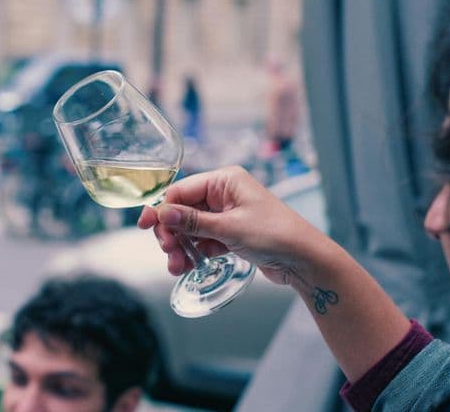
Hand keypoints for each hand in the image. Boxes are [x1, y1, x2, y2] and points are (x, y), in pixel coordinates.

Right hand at [138, 166, 322, 284]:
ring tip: (176, 267)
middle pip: (183, 210)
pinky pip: (204, 240)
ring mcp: (228, 214)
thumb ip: (193, 221)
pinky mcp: (232, 233)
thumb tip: (162, 213)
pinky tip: (188, 266)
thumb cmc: (274, 234)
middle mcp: (225, 194)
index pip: (181, 190)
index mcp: (225, 181)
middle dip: (171, 232)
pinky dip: (194, 252)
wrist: (304, 259)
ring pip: (191, 228)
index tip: (145, 226)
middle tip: (168, 252)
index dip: (161, 208)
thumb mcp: (229, 228)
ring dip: (181, 246)